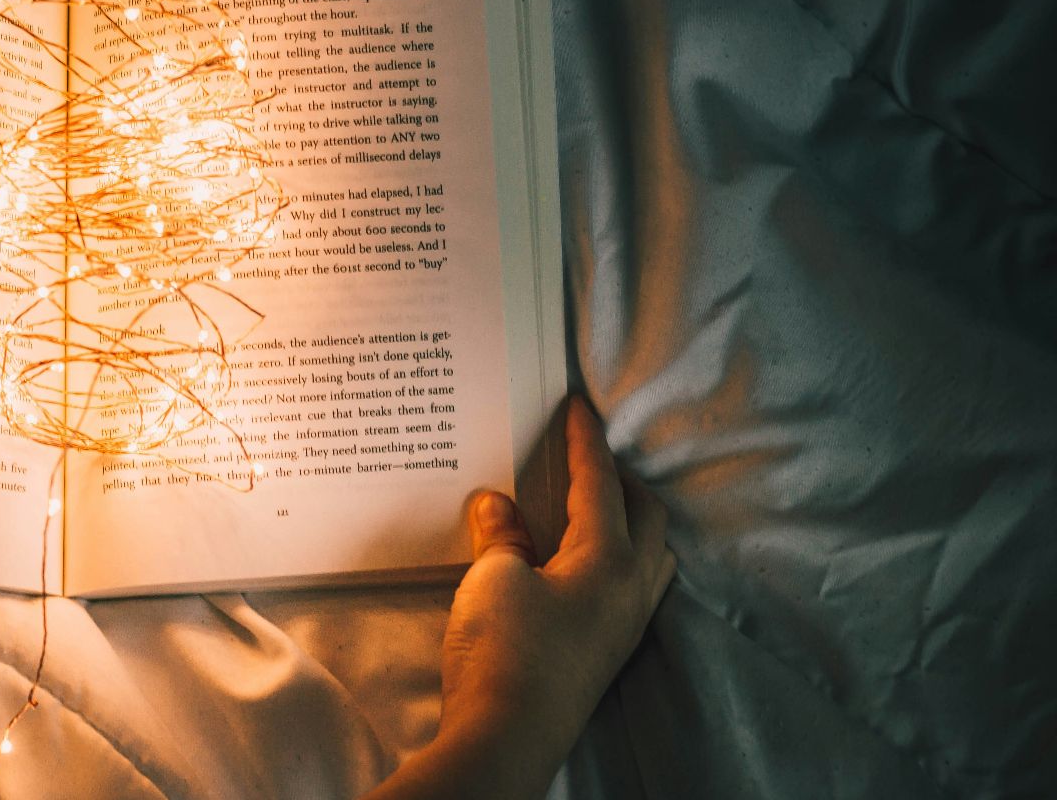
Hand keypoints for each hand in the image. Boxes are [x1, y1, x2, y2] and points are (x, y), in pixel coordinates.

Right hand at [365, 395, 675, 799]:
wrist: (506, 735)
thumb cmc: (505, 650)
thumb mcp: (494, 577)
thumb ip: (502, 534)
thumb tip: (499, 504)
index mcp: (610, 559)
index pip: (602, 484)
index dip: (587, 443)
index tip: (581, 408)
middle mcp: (631, 590)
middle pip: (645, 518)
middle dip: (621, 481)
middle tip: (589, 456)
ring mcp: (624, 626)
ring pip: (649, 557)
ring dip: (629, 524)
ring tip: (597, 508)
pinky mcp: (606, 653)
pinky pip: (630, 588)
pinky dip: (616, 559)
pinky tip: (582, 566)